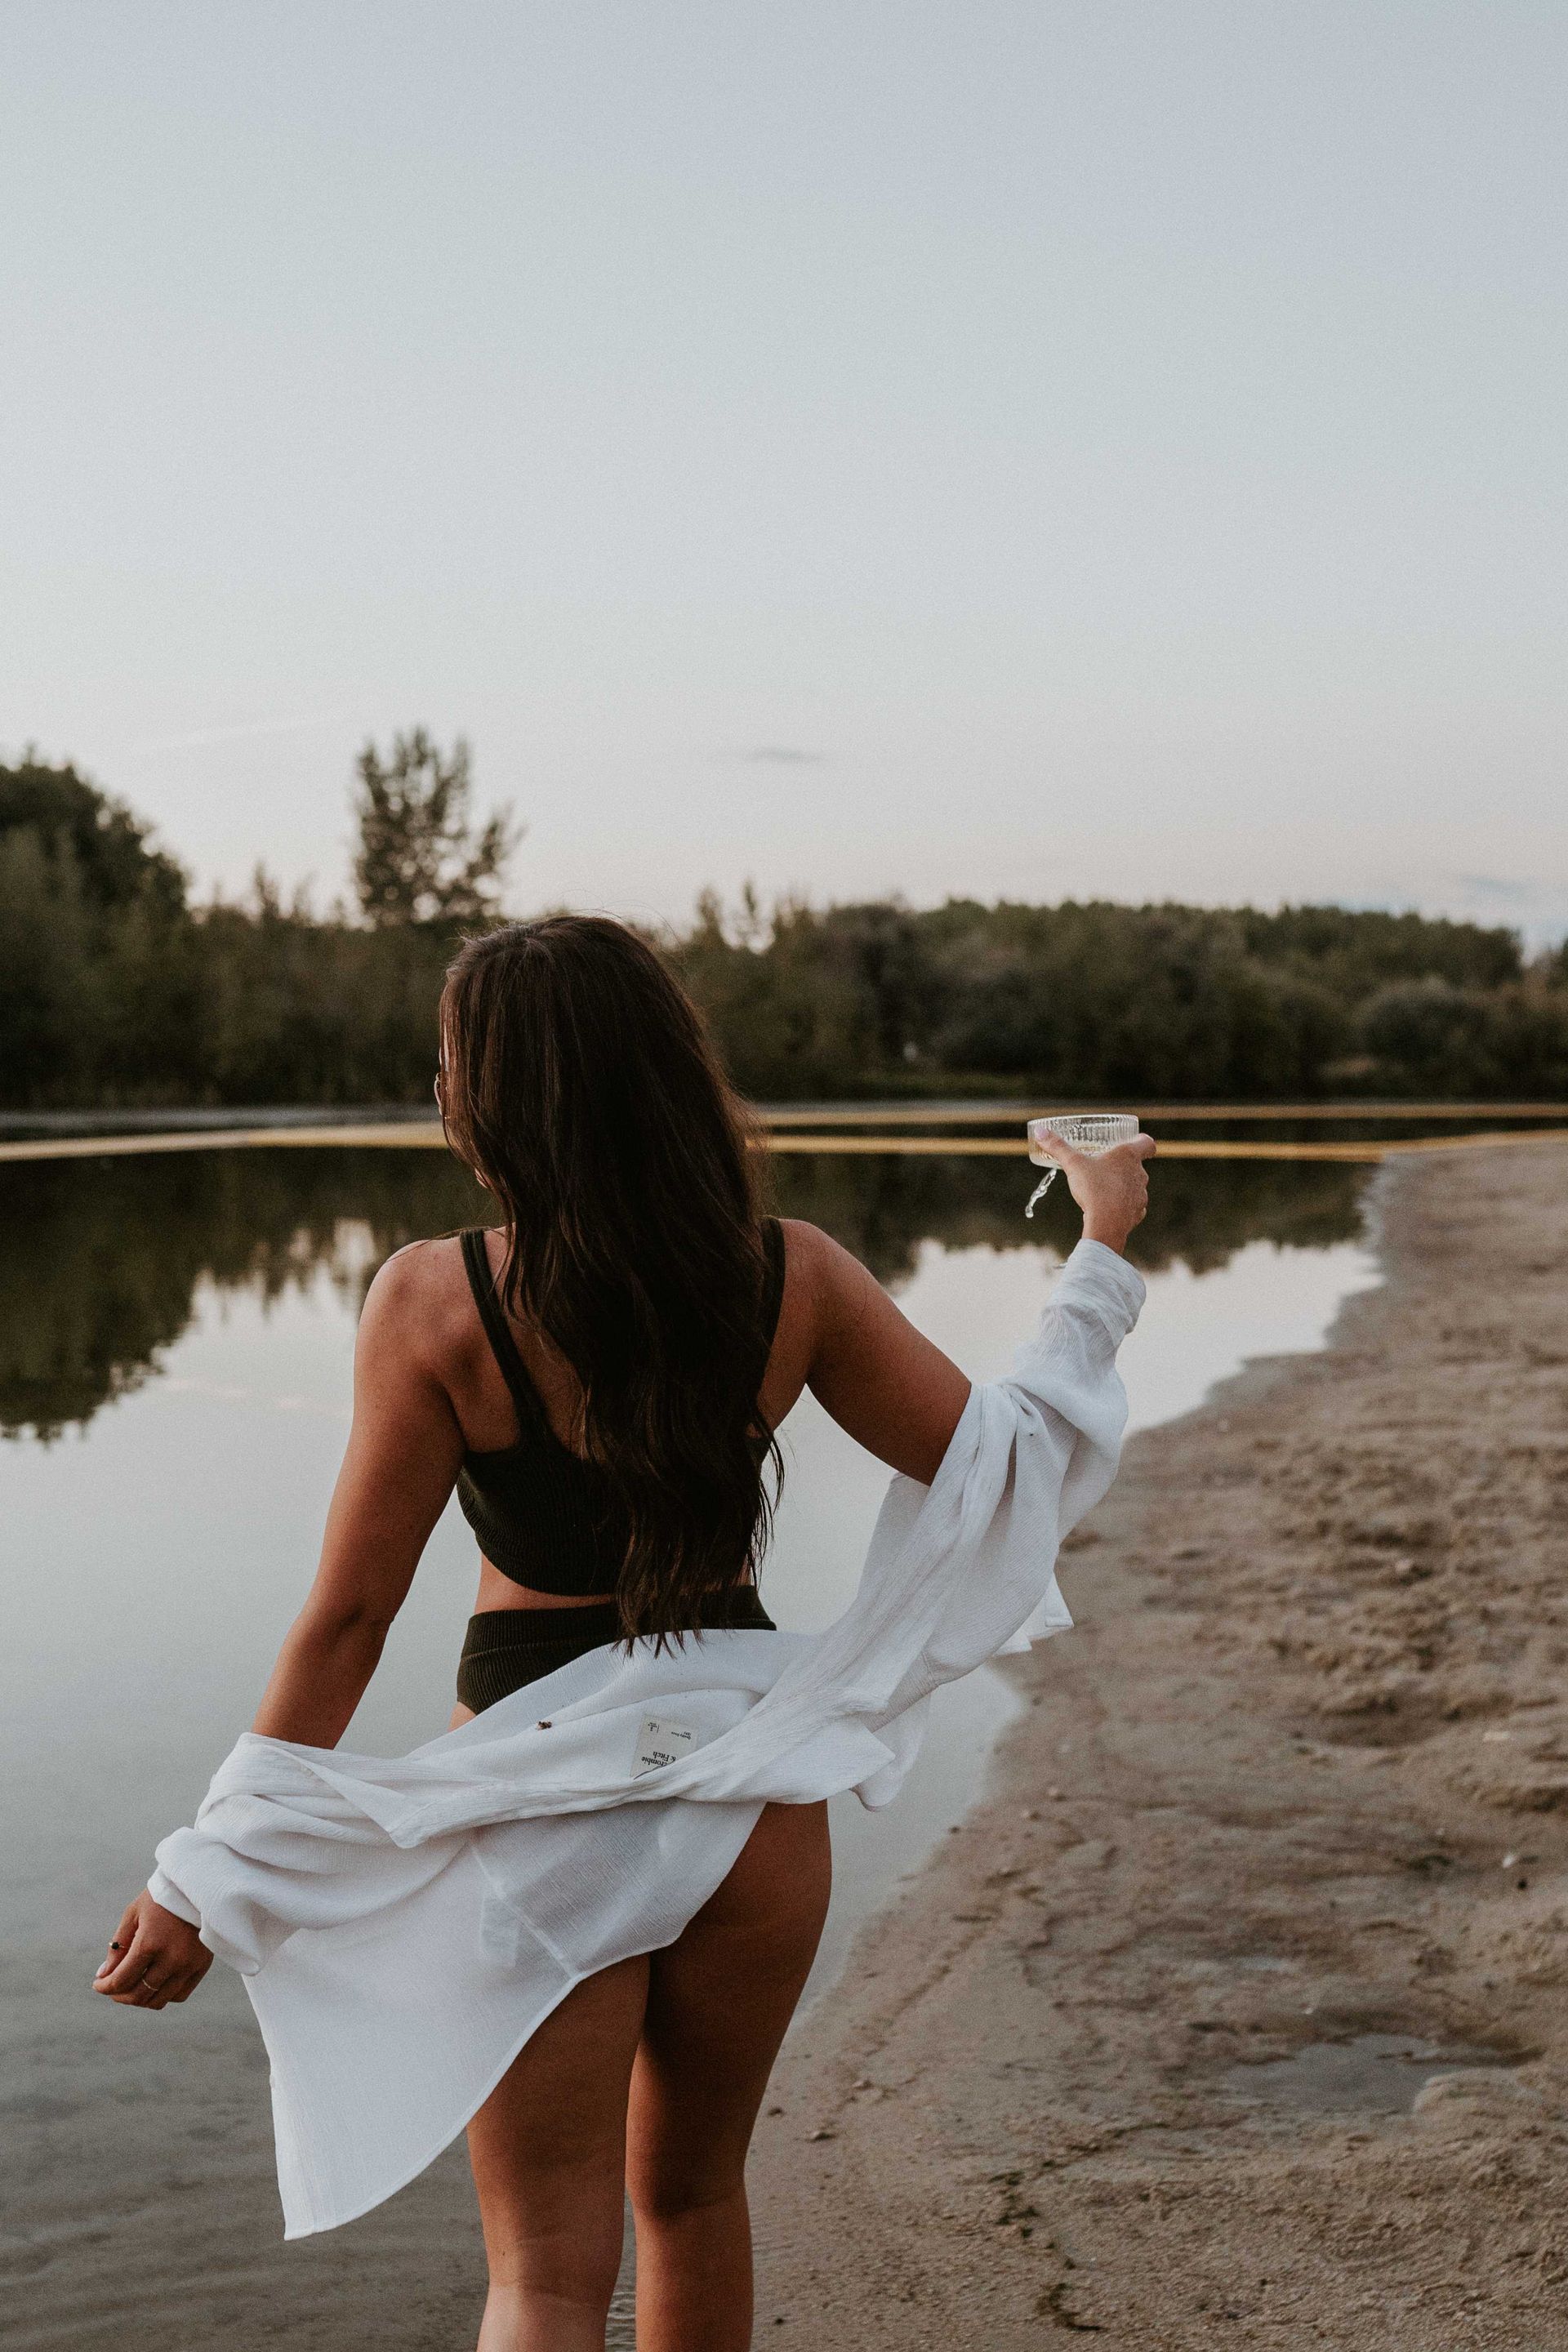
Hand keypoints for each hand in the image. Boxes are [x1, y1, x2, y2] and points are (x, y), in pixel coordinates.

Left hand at [94, 1890, 212, 2010]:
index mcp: (149, 1943)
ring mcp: (188, 1965)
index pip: (121, 1980)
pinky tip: (154, 1984)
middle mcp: (171, 1958)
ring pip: (158, 2000)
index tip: (98, 1985)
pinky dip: (163, 1996)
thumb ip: (117, 1947)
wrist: (199, 1885)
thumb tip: (103, 1975)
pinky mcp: (202, 1966)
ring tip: (132, 1988)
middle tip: (113, 1989)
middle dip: (119, 1996)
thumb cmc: (161, 1897)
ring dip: (140, 1999)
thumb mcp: (133, 1915)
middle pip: (139, 1995)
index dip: (105, 1987)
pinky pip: (179, 1995)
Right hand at [1048, 1132, 1155, 1253]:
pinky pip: (1133, 1205)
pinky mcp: (1138, 1212)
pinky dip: (1123, 1204)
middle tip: (1107, 1166)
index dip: (1141, 1140)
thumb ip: (1057, 1147)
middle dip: (1124, 1165)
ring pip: (1135, 1185)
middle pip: (1138, 1164)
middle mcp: (1140, 1173)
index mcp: (1128, 1156)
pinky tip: (1110, 1207)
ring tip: (1106, 1188)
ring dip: (1123, 1185)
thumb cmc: (1093, 1189)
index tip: (1132, 1142)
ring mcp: (1141, 1194)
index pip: (1147, 1143)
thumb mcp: (1073, 1164)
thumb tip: (1040, 1131)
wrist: (1106, 1223)